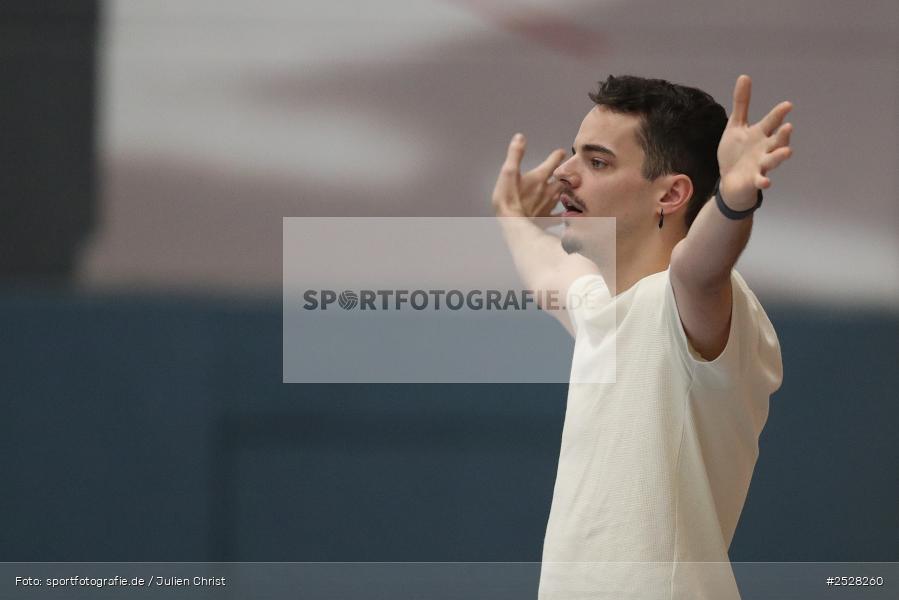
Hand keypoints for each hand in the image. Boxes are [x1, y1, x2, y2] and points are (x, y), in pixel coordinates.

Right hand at [492, 133, 566, 221]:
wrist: (512, 224)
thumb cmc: (508, 199)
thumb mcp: (508, 172)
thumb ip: (515, 154)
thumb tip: (520, 137)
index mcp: (539, 177)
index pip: (553, 161)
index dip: (558, 155)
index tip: (561, 152)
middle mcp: (547, 190)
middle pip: (562, 179)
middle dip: (565, 174)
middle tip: (567, 171)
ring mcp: (548, 205)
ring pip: (563, 194)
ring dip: (565, 190)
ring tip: (566, 187)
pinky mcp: (546, 218)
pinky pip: (559, 217)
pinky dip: (565, 214)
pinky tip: (568, 214)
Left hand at [717, 75, 793, 209]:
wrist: (730, 179)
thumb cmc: (736, 152)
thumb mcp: (736, 126)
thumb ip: (742, 103)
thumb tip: (744, 76)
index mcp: (760, 134)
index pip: (771, 122)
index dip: (778, 114)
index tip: (787, 105)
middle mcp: (765, 148)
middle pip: (777, 140)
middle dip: (783, 134)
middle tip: (788, 127)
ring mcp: (761, 164)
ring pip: (773, 160)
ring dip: (780, 156)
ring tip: (788, 152)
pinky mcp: (754, 179)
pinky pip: (760, 180)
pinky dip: (763, 181)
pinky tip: (765, 182)